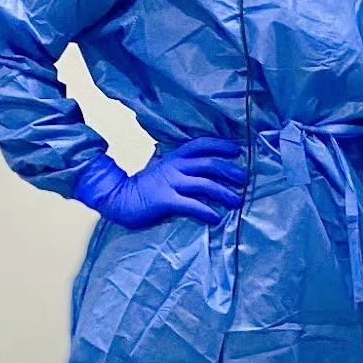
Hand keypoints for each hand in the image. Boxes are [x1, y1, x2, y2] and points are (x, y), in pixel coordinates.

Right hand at [74, 138, 246, 228]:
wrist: (117, 198)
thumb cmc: (144, 187)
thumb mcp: (163, 169)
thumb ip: (182, 167)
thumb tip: (205, 171)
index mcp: (175, 158)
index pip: (201, 145)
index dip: (221, 145)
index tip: (237, 150)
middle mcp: (175, 167)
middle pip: (209, 164)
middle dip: (230, 171)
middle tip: (244, 180)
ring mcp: (170, 183)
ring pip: (204, 184)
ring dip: (224, 193)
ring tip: (237, 202)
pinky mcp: (165, 200)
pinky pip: (191, 205)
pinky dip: (206, 211)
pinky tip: (216, 218)